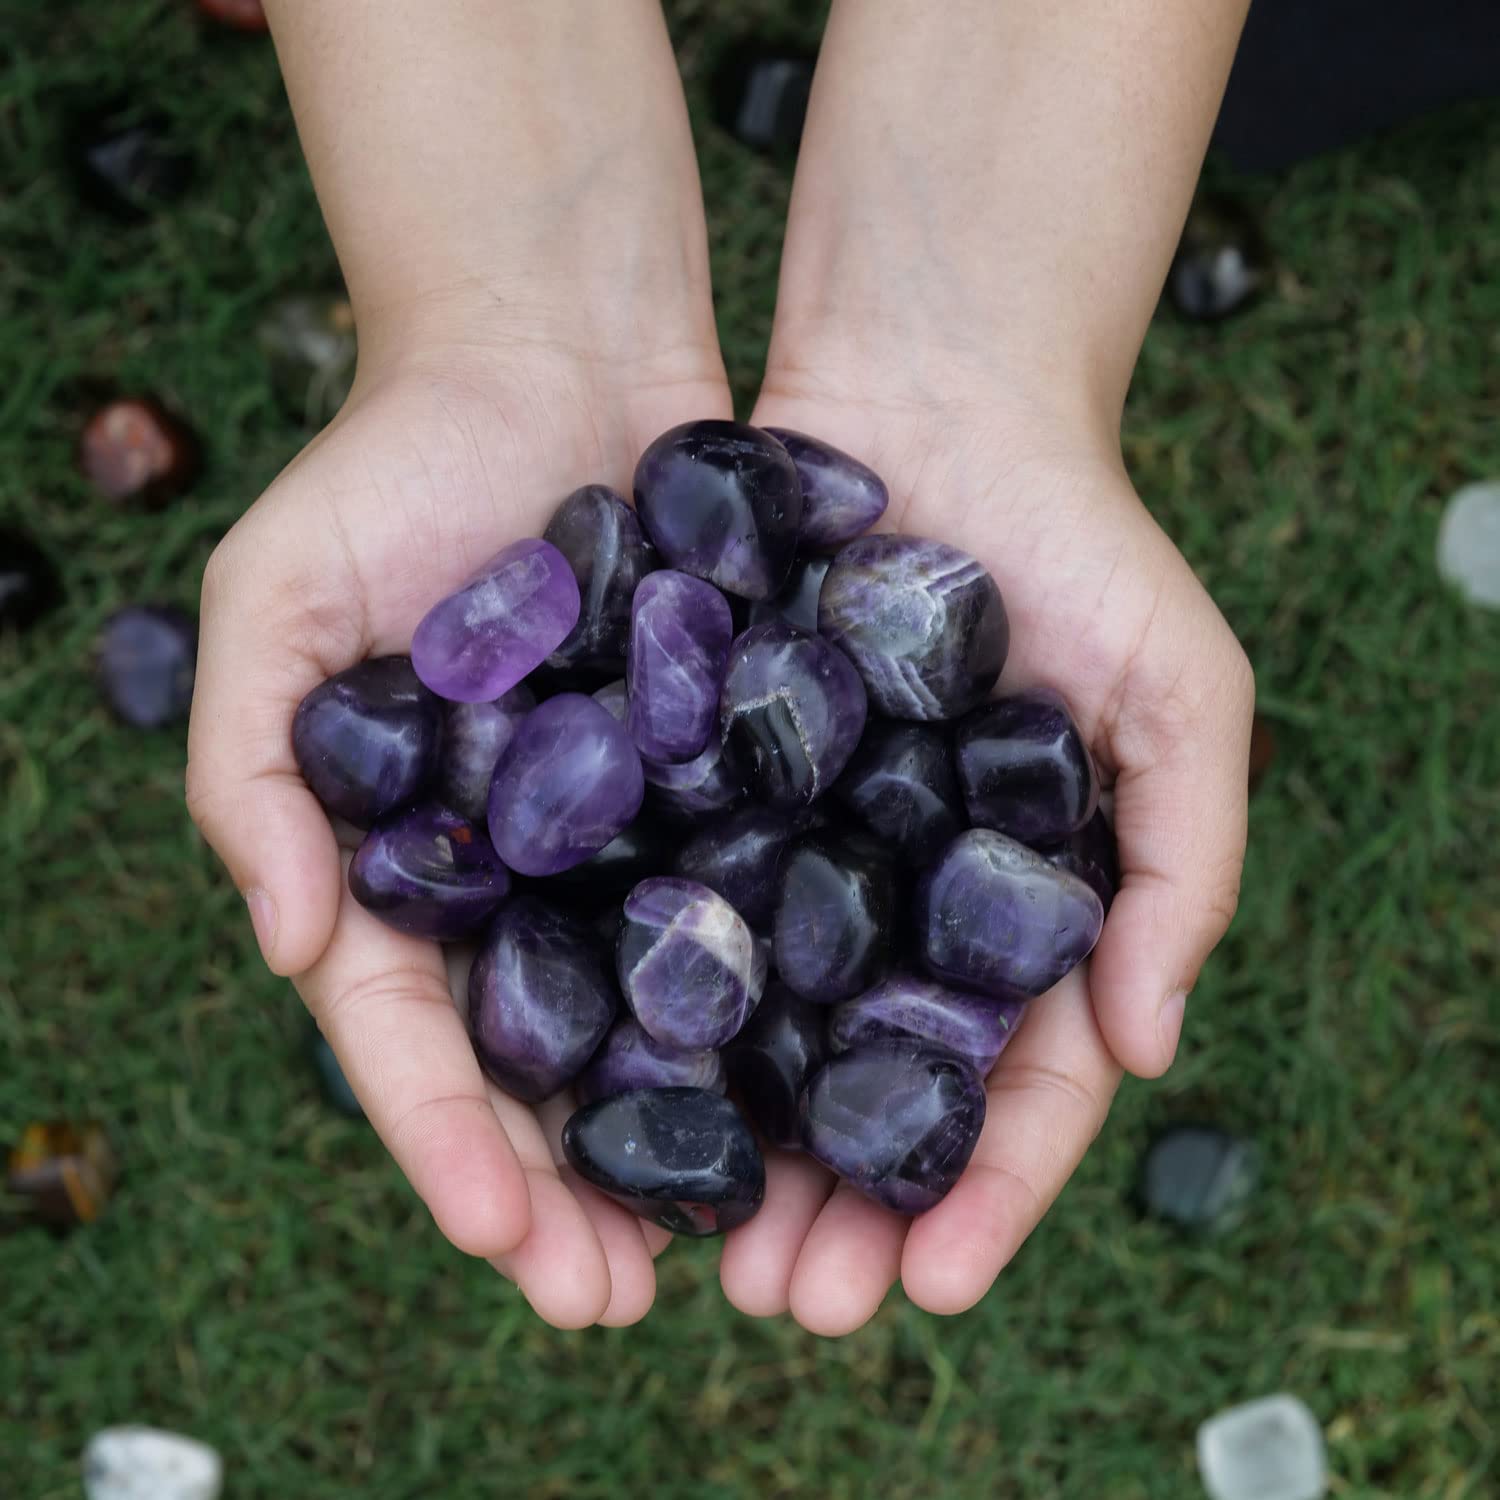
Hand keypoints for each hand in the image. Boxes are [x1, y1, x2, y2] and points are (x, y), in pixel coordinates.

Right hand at [187, 317, 730, 1327]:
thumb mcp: (277, 604)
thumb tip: (290, 940)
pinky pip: (764, 899)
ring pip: (666, 1013)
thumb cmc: (393, 469)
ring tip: (742, 1245)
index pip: (417, 1036)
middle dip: (575, 1190)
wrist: (554, 352)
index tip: (510, 1246)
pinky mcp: (734, 774)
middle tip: (628, 1302)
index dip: (450, 1147)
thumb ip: (257, 773)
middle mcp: (529, 870)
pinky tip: (827, 1084)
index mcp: (414, 861)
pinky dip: (787, 995)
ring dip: (695, 1134)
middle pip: (547, 1063)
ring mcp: (636, 830)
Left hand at [717, 359, 1253, 1332]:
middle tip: (784, 1303)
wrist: (931, 395)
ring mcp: (798, 848)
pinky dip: (646, 1002)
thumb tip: (1149, 1048)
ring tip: (688, 1244)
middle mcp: (902, 900)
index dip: (985, 1191)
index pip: (1015, 1083)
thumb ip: (1187, 866)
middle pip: (869, 1088)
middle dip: (837, 1205)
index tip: (933, 1285)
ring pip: (758, 1030)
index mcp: (1021, 909)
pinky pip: (671, 905)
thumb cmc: (1079, 540)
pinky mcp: (699, 784)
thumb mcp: (1183, 692)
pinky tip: (604, 1085)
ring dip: (729, 1145)